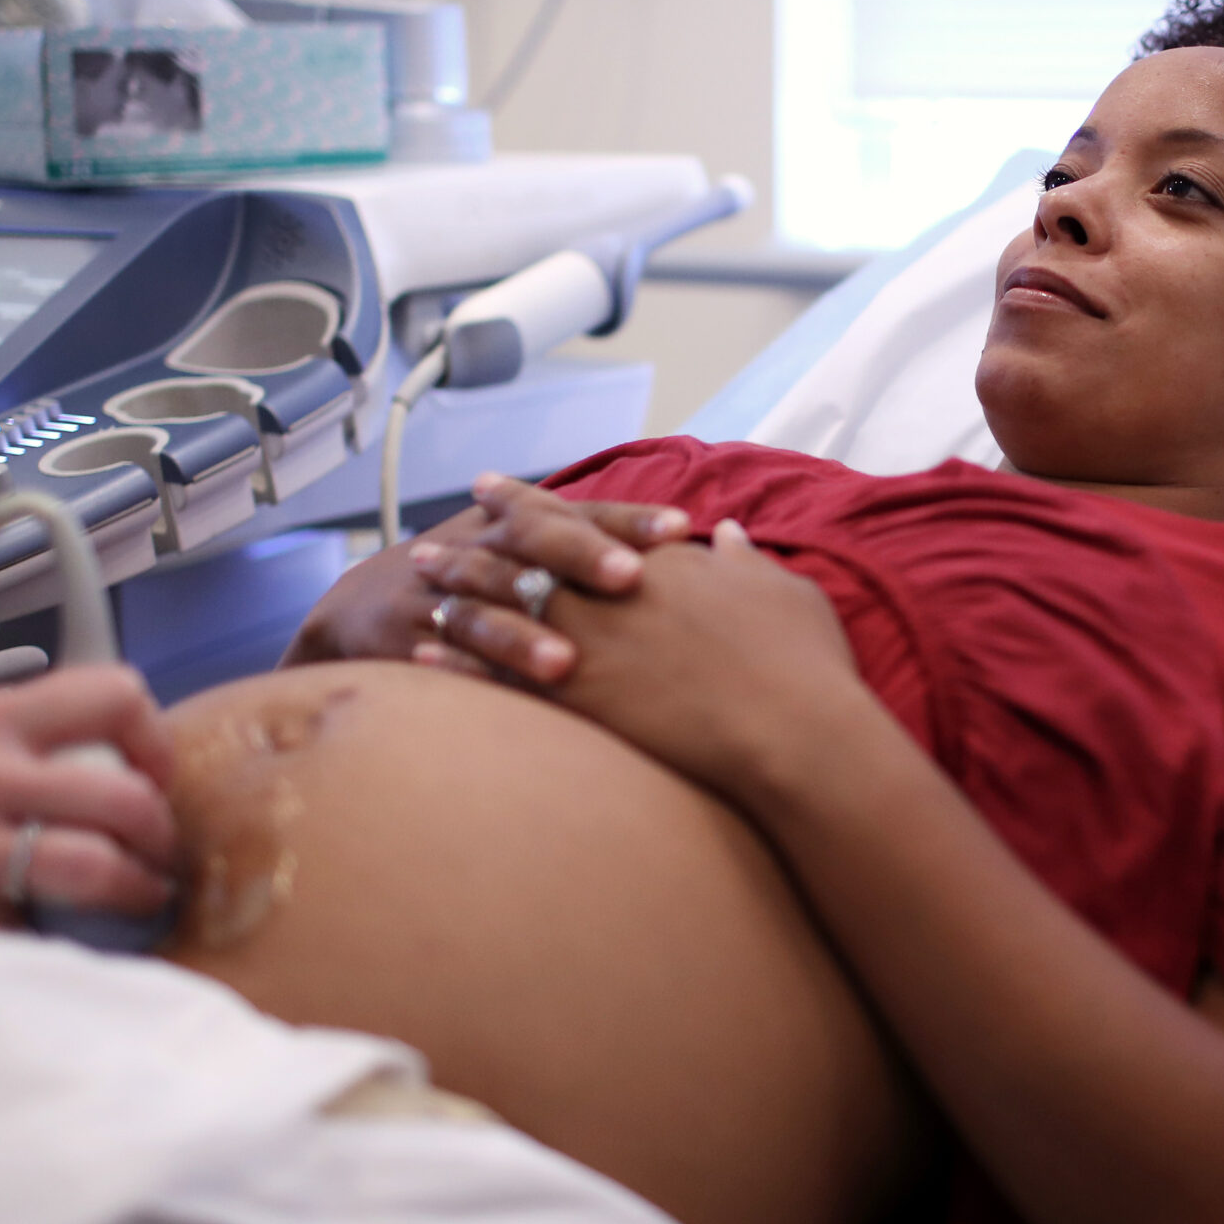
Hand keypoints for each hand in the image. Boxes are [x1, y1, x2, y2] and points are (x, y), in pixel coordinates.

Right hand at [0, 663, 177, 965]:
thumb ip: (44, 742)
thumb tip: (144, 769)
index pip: (116, 696)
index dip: (156, 745)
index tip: (155, 782)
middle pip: (125, 799)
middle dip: (161, 840)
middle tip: (159, 862)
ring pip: (94, 867)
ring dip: (135, 894)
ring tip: (137, 902)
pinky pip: (38, 936)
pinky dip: (67, 948)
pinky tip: (66, 945)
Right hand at [281, 472, 688, 667]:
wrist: (355, 610)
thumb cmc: (472, 582)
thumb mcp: (522, 553)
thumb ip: (600, 553)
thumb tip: (712, 548)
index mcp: (519, 526)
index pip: (581, 512)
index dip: (627, 519)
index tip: (682, 527)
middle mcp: (482, 548)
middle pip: (532, 540)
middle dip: (581, 556)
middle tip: (632, 577)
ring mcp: (441, 592)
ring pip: (485, 603)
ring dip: (524, 633)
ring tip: (567, 662)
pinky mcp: (407, 638)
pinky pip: (441, 653)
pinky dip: (465, 668)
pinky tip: (495, 687)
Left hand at [422, 509, 870, 796]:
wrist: (795, 734)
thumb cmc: (802, 666)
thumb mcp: (784, 594)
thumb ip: (748, 562)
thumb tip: (730, 536)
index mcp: (656, 560)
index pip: (576, 518)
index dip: (527, 502)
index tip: (489, 489)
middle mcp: (610, 593)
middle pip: (522, 558)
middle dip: (472, 548)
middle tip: (431, 544)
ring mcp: (590, 645)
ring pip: (502, 610)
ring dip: (456, 598)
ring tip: (421, 593)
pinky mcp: (579, 700)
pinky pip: (499, 676)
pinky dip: (459, 665)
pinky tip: (423, 661)